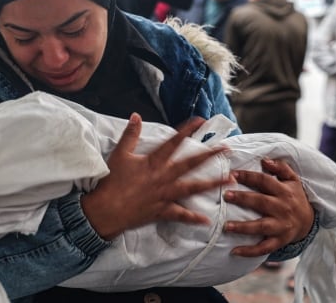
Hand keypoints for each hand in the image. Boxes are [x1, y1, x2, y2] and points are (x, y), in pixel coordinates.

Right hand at [81, 114, 230, 239]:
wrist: (105, 210)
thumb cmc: (111, 182)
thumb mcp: (119, 154)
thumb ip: (130, 135)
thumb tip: (136, 115)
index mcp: (153, 162)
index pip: (173, 142)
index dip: (187, 130)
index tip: (200, 121)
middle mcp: (163, 177)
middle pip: (190, 164)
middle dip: (210, 155)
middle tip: (226, 149)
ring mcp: (165, 195)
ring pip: (193, 188)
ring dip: (212, 184)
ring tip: (230, 180)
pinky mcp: (162, 211)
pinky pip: (181, 215)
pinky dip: (193, 217)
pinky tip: (207, 219)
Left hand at [223, 158, 314, 256]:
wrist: (309, 221)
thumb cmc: (295, 197)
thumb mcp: (293, 180)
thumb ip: (281, 168)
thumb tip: (265, 160)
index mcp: (284, 191)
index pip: (264, 181)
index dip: (248, 176)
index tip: (231, 174)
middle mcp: (282, 208)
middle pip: (260, 202)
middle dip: (243, 199)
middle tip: (226, 195)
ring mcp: (281, 226)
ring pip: (261, 226)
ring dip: (243, 227)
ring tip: (226, 226)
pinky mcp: (279, 241)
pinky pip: (264, 248)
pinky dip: (250, 251)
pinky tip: (234, 251)